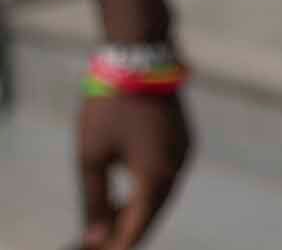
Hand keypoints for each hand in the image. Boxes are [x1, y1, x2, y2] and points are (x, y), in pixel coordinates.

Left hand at [78, 91, 189, 249]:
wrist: (141, 56)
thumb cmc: (110, 106)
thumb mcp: (91, 156)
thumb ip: (94, 201)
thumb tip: (95, 238)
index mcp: (155, 175)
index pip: (136, 227)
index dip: (116, 246)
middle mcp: (177, 167)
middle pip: (152, 215)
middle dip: (126, 233)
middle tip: (99, 244)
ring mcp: (184, 152)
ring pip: (162, 197)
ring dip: (138, 213)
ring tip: (108, 226)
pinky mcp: (184, 140)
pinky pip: (167, 178)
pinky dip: (148, 194)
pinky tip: (127, 197)